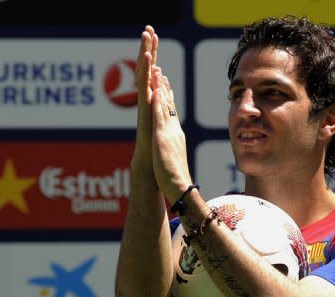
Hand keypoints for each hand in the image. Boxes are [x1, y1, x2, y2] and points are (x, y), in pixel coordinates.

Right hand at [134, 25, 158, 156]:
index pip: (155, 78)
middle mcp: (148, 101)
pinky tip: (148, 57)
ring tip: (146, 36)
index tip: (154, 43)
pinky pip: (145, 84)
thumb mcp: (165, 130)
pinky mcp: (144, 108)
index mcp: (154, 104)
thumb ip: (165, 117)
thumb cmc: (158, 151)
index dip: (155, 60)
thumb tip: (167, 111)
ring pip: (144, 75)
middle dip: (149, 50)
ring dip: (146, 54)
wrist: (150, 166)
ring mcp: (145, 104)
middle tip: (148, 30)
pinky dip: (147, 71)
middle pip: (148, 71)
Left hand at [150, 66, 192, 201]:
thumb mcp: (173, 163)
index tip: (166, 89)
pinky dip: (159, 100)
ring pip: (165, 106)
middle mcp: (174, 131)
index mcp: (175, 137)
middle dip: (165, 89)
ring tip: (158, 72)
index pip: (172, 115)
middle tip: (162, 73)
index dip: (169, 101)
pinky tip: (155, 89)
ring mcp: (169, 132)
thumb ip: (173, 156)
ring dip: (161, 88)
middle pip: (170, 106)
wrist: (179, 186)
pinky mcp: (162, 135)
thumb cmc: (175, 180)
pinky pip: (160, 114)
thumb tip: (174, 159)